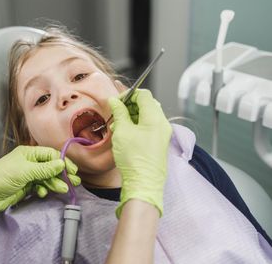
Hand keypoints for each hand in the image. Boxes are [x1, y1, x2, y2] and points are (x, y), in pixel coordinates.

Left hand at [0, 145, 80, 218]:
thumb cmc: (1, 177)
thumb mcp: (25, 171)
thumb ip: (45, 168)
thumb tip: (61, 163)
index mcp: (28, 153)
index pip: (50, 154)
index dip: (62, 162)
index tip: (72, 170)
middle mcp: (29, 162)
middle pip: (50, 166)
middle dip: (62, 174)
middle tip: (74, 182)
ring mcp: (28, 175)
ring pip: (47, 177)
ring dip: (55, 183)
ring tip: (62, 189)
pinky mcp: (26, 186)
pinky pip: (40, 186)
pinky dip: (44, 189)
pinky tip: (43, 193)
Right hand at [108, 89, 171, 217]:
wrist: (143, 183)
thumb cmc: (133, 158)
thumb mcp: (122, 131)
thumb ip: (119, 112)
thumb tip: (115, 101)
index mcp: (155, 118)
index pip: (144, 95)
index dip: (128, 95)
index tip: (116, 102)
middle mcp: (162, 124)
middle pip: (147, 104)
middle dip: (129, 106)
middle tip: (116, 113)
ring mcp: (162, 134)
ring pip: (147, 115)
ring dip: (131, 116)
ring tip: (117, 126)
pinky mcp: (159, 143)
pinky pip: (148, 127)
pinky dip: (136, 125)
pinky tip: (124, 134)